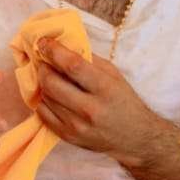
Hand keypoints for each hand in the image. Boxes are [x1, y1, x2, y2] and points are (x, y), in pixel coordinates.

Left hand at [34, 37, 153, 155]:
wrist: (135, 137)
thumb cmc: (124, 101)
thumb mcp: (114, 75)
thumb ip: (89, 60)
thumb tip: (63, 46)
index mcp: (105, 89)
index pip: (72, 65)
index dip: (53, 51)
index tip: (43, 42)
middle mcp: (90, 109)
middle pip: (52, 82)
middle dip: (43, 67)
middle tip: (44, 61)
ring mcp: (77, 126)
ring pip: (45, 97)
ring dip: (43, 83)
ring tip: (50, 78)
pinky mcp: (68, 136)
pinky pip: (43, 114)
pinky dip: (44, 101)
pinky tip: (52, 95)